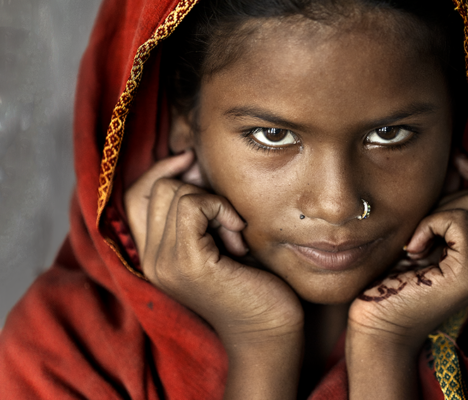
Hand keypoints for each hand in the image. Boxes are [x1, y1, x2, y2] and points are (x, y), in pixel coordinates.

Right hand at [124, 152, 303, 346]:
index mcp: (154, 254)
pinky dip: (221, 209)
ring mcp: (165, 263)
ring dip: (214, 205)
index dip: (160, 171)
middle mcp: (151, 260)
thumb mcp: (216, 238)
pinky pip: (194, 206)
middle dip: (199, 192)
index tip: (191, 161)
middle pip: (157, 188)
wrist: (269, 329)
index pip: (134, 196)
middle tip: (227, 223)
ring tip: (234, 237)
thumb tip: (190, 163)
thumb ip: (196, 209)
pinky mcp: (187, 263)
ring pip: (175, 193)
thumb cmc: (252, 281)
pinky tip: (239, 236)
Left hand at [348, 153, 467, 348]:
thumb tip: (455, 162)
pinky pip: (459, 220)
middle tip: (423, 221)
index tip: (454, 159)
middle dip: (452, 194)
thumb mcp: (424, 234)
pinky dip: (430, 224)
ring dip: (436, 212)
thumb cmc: (393, 280)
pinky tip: (413, 249)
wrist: (379, 324)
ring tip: (416, 240)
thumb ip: (443, 206)